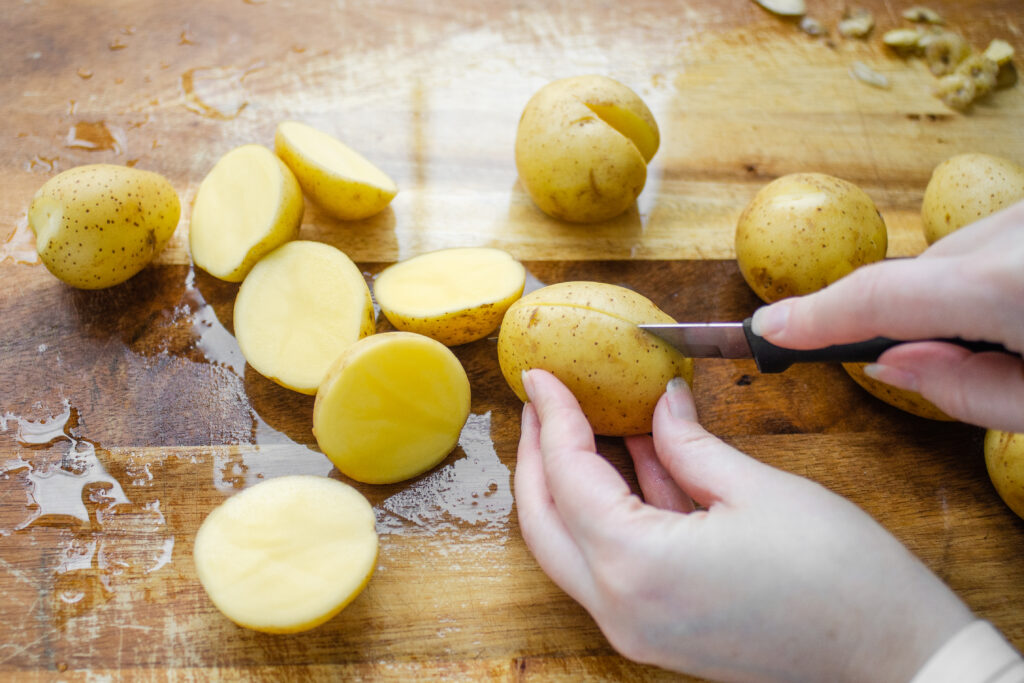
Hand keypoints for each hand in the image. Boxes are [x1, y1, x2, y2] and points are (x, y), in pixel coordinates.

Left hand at [515, 368, 972, 681]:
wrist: (896, 659)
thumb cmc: (840, 578)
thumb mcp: (756, 489)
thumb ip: (688, 442)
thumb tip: (659, 401)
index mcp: (637, 567)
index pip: (569, 476)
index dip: (554, 417)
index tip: (542, 375)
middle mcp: (621, 608)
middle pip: (545, 521)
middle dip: (537, 456)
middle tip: (542, 402)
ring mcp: (637, 628)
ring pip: (572, 547)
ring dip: (568, 485)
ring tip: (574, 425)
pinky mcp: (659, 632)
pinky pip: (613, 565)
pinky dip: (610, 514)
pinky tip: (629, 463)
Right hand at [751, 200, 1023, 432]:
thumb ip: (970, 391)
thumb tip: (890, 365)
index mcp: (1009, 284)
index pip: (878, 296)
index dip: (815, 316)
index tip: (770, 330)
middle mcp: (1014, 230)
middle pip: (916, 272)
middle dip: (907, 319)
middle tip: (934, 366)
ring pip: (953, 254)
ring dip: (956, 295)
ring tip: (1012, 339)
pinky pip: (991, 239)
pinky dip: (989, 274)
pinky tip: (1021, 305)